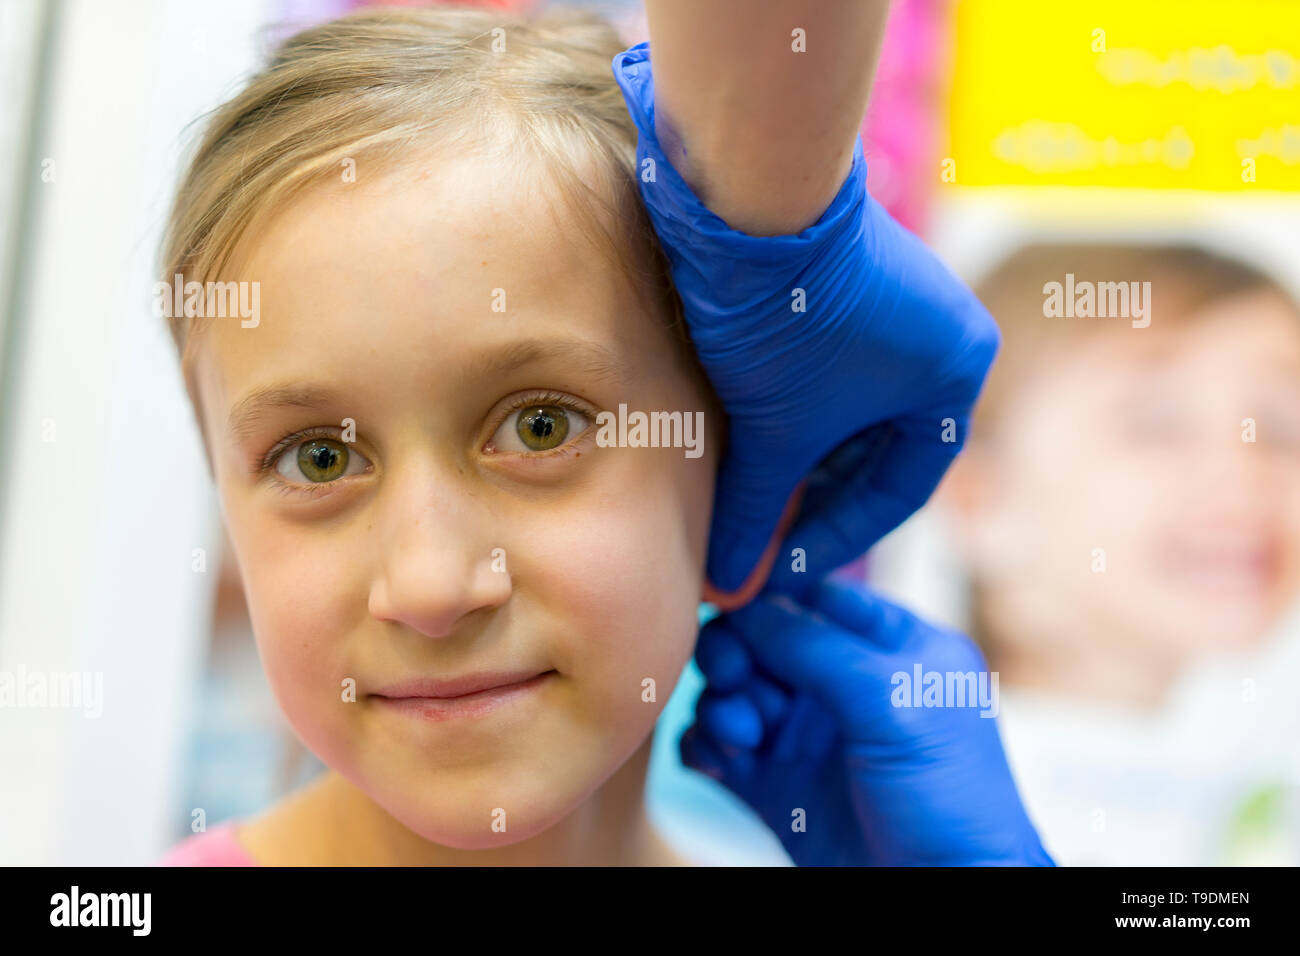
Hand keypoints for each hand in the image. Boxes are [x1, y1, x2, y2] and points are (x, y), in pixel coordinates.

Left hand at [613, 44, 999, 607]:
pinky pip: (822, 375)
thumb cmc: (783, 315)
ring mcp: (893, 305)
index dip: (837, 538)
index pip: (901, 488)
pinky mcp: (843, 284)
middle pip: (869, 451)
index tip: (781, 572)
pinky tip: (739, 447)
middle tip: (753, 547)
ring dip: (791, 462)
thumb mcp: (773, 429)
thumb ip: (753, 512)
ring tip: (738, 506)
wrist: (744, 195)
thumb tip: (726, 588)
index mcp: (954, 373)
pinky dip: (784, 415)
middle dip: (807, 503)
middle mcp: (938, 337)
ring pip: (841, 414)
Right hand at [681, 577, 1054, 865]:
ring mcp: (808, 737)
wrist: (943, 898)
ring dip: (721, 703)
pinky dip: (704, 744)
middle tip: (729, 674)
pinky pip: (716, 745)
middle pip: (764, 640)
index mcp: (893, 649)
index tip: (732, 600)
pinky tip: (718, 760)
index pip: (818, 595)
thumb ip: (817, 645)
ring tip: (742, 735)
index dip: (770, 595)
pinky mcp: (775, 786)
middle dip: (737, 652)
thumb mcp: (894, 701)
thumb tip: (748, 603)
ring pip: (734, 690)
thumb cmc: (951, 798)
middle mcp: (846, 686)